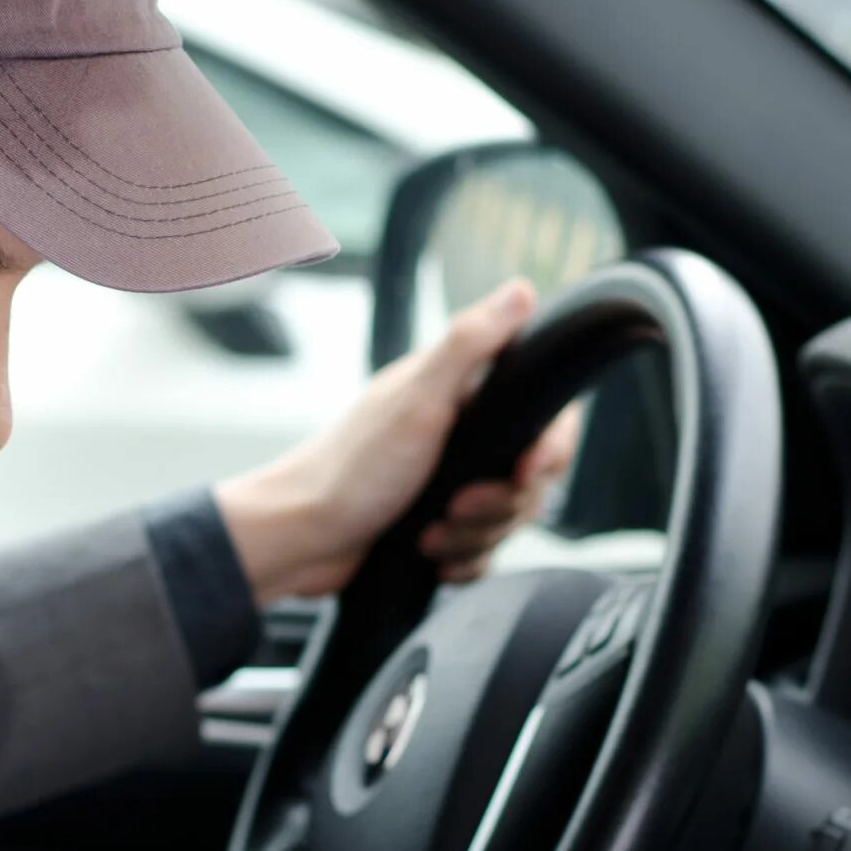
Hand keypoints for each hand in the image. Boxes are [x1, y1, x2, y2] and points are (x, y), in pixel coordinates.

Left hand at [211, 278, 578, 603]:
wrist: (301, 540)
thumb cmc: (352, 468)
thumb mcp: (418, 400)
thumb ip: (471, 344)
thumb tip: (520, 290)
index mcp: (461, 395)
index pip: (545, 416)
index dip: (549, 448)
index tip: (526, 468)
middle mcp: (460, 436)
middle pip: (529, 478)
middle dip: (499, 504)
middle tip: (456, 505)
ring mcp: (449, 483)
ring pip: (505, 519)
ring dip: (473, 536)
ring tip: (430, 535)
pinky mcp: (438, 526)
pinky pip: (480, 552)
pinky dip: (462, 560)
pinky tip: (432, 557)